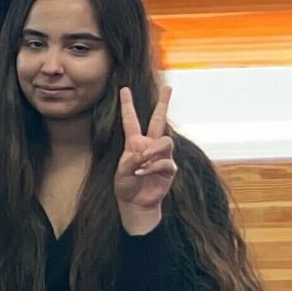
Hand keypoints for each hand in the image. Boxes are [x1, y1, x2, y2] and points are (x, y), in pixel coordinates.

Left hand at [112, 84, 177, 230]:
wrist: (135, 203)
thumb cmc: (126, 185)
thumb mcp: (122, 171)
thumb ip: (132, 160)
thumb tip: (146, 153)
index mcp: (134, 143)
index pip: (131, 120)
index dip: (127, 105)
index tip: (124, 89)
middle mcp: (149, 145)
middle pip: (159, 120)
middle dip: (163, 103)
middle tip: (167, 87)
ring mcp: (162, 156)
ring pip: (165, 141)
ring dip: (153, 151)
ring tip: (142, 162)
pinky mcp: (169, 168)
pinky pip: (165, 162)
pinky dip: (152, 167)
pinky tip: (142, 173)